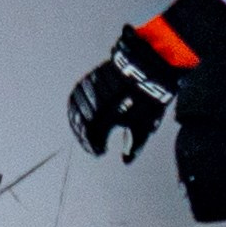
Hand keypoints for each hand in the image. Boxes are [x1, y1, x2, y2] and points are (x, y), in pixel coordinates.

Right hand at [67, 27, 180, 162]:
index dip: (95, 147)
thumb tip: (126, 160)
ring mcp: (92, 89)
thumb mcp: (146, 124)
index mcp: (109, 115)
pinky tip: (81, 115)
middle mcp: (96, 102)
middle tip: (92, 146)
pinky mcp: (90, 78)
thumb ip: (135, 145)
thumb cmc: (149, 98)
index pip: (94, 136)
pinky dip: (76, 108)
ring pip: (76, 110)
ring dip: (78, 125)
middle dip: (85, 138)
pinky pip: (76, 96)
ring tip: (85, 134)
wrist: (149, 66)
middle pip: (83, 125)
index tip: (100, 152)